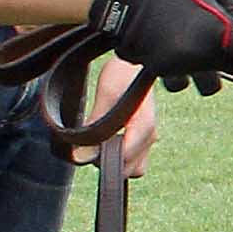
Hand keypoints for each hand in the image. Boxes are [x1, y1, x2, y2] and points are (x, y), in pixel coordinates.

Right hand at [87, 0, 232, 89]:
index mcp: (221, 32)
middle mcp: (204, 55)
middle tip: (217, 31)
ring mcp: (182, 67)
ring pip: (208, 75)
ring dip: (206, 65)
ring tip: (186, 36)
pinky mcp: (162, 73)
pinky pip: (183, 75)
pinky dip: (180, 64)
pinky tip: (166, 41)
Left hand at [88, 60, 161, 176]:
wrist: (135, 62)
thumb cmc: (122, 74)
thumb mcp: (105, 96)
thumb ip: (95, 126)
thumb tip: (81, 155)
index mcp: (144, 126)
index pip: (126, 159)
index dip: (103, 160)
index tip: (87, 151)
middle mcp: (151, 135)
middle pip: (132, 169)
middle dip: (110, 164)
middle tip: (93, 147)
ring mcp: (150, 138)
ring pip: (135, 167)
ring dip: (117, 161)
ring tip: (101, 144)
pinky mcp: (145, 137)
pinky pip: (136, 159)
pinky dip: (122, 156)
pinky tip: (109, 141)